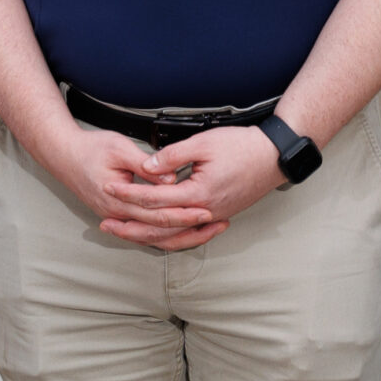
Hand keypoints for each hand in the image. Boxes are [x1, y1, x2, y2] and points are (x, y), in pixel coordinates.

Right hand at [37, 126, 223, 252]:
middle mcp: (117, 214)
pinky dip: (164, 232)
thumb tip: (170, 178)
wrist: (63, 154)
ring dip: (180, 235)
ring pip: (152, 236)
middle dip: (189, 228)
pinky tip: (182, 230)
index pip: (158, 214)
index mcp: (118, 200)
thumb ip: (146, 165)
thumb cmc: (90, 148)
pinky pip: (144, 230)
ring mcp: (116, 217)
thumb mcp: (120, 149)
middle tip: (215, 223)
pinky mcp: (117, 214)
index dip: (184, 213)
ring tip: (206, 231)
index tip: (206, 211)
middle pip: (159, 231)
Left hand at [124, 125, 286, 234]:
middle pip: (160, 226)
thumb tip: (147, 167)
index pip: (154, 199)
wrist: (274, 157)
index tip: (108, 188)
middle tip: (105, 225)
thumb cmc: (243, 147)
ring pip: (174, 235)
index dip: (128, 194)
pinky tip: (157, 234)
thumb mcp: (204, 143)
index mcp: (198, 194)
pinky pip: (189, 233)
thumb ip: (172, 156)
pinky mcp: (219, 215)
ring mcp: (213, 216)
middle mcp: (205, 211)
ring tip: (125, 233)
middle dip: (130, 226)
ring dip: (148, 236)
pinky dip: (171, 236)